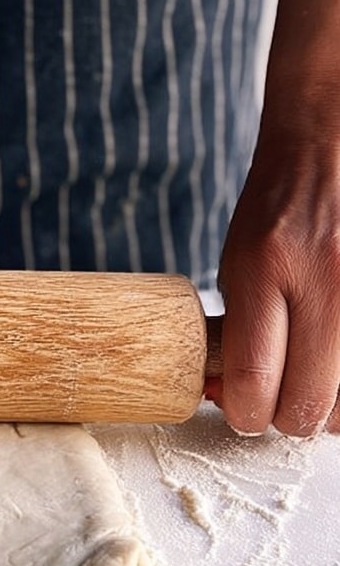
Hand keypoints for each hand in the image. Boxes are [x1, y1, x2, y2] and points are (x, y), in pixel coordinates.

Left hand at [218, 102, 339, 436]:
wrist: (331, 149)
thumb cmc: (278, 209)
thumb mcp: (237, 265)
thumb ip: (238, 333)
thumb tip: (235, 400)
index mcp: (267, 267)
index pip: (254, 379)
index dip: (244, 414)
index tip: (242, 411)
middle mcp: (326, 278)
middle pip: (308, 404)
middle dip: (286, 416)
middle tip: (280, 400)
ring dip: (328, 405)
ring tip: (313, 377)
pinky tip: (332, 359)